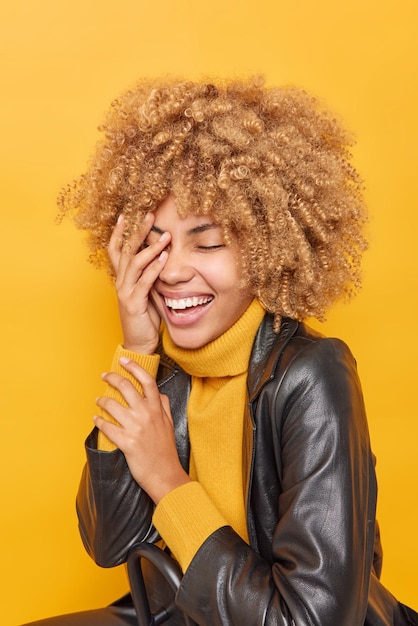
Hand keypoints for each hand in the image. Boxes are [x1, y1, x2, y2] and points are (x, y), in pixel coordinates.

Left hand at [94, 357, 190, 503]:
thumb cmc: (166, 450)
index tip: (125, 360)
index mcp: (157, 409)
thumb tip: (159, 394)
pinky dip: (99, 422)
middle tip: (105, 376)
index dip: (135, 367)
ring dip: (101, 401)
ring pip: (112, 405)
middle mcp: (146, 415)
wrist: (165, 474)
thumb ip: (164, 407)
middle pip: (126, 387)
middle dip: (112, 378)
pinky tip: (96, 420)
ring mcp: (136, 428)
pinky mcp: (126, 442)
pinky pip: (107, 427)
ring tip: (98, 401)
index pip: (147, 381)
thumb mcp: (170, 424)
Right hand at [108, 214, 170, 354]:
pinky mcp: (134, 303)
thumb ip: (150, 275)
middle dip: (137, 231)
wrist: (139, 343)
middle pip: (125, 250)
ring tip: (166, 236)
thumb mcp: (147, 292)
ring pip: (135, 263)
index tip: (126, 215)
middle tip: (149, 215)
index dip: (118, 233)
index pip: (115, 250)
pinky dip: (154, 268)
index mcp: (121, 278)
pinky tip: (164, 258)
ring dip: (151, 247)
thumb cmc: (144, 317)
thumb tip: (162, 257)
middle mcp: (120, 282)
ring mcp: (125, 292)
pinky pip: (144, 281)